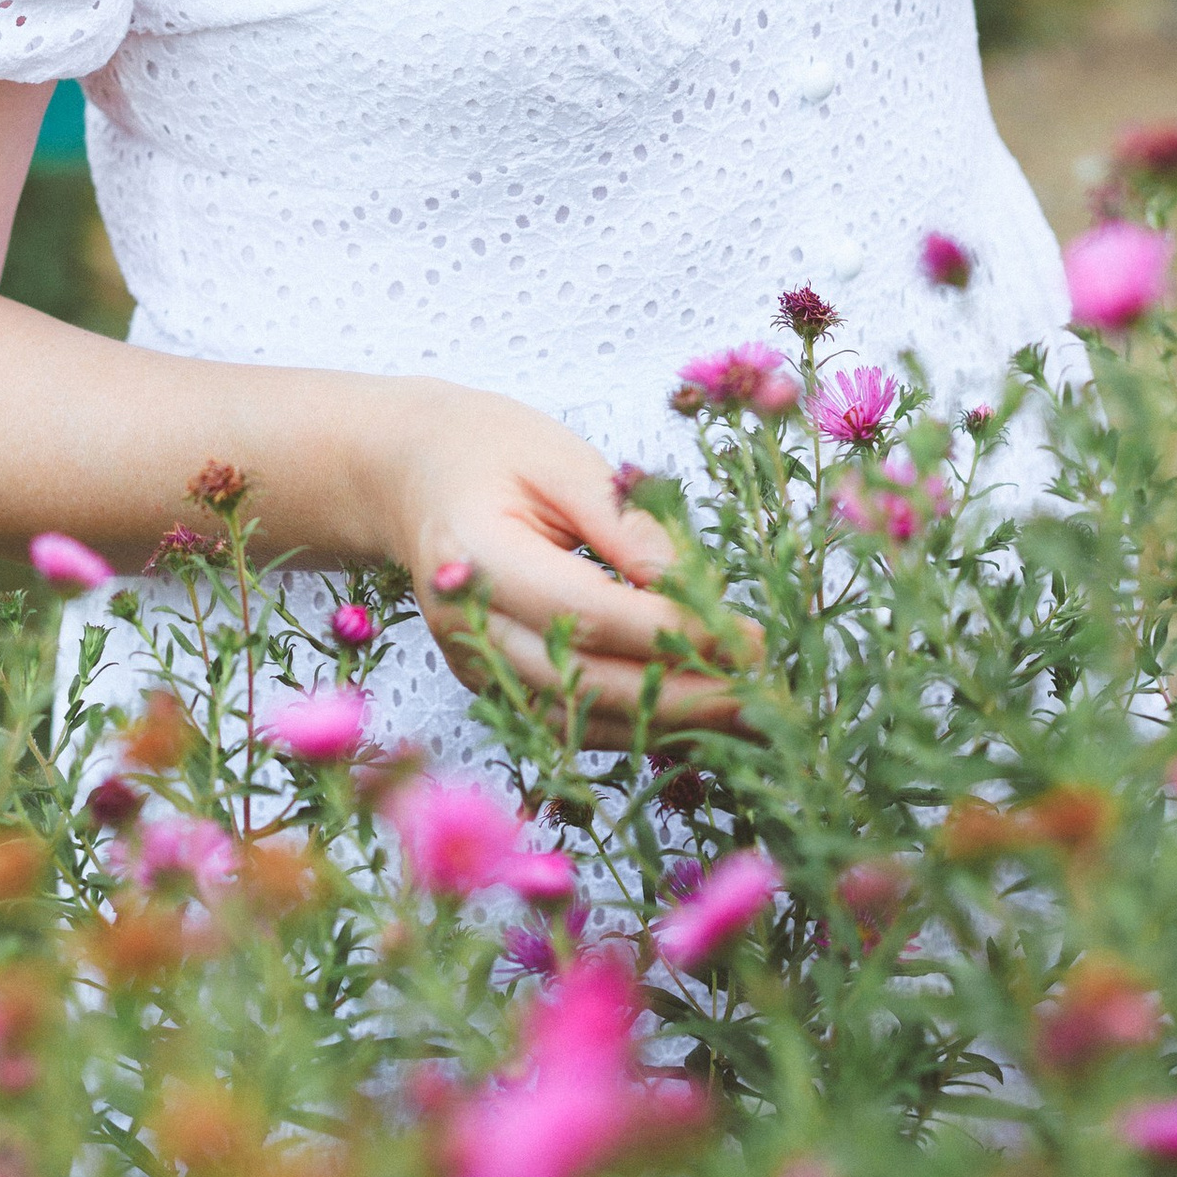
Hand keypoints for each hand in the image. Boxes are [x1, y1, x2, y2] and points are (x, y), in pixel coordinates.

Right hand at [384, 386, 744, 750]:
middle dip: (681, 699)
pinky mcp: (495, 684)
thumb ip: (626, 522)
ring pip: (578, 719)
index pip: (583, 612)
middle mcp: (467, 626)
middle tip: (765, 695)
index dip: (668, 634)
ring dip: (665, 726)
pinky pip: (570, 720)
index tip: (746, 638)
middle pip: (581, 684)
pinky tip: (698, 717)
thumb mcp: (562, 457)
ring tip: (749, 717)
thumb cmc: (490, 450)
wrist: (411, 474)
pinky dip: (635, 726)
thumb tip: (697, 590)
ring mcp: (475, 665)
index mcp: (476, 554)